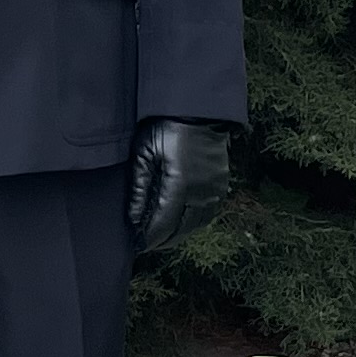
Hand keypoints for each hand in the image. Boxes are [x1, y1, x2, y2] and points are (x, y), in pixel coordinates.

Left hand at [126, 118, 232, 256]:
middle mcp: (201, 192)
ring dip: (179, 235)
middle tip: (145, 245)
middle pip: (181, 230)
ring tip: (161, 238)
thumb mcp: (144, 153)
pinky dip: (194, 224)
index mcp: (179, 185)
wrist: (197, 111)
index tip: (136, 245)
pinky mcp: (222, 185)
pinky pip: (209, 214)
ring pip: (196, 225)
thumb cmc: (166, 127)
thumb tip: (133, 220)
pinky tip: (182, 223)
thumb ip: (139, 189)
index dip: (149, 238)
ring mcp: (214, 189)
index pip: (163, 224)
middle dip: (162, 241)